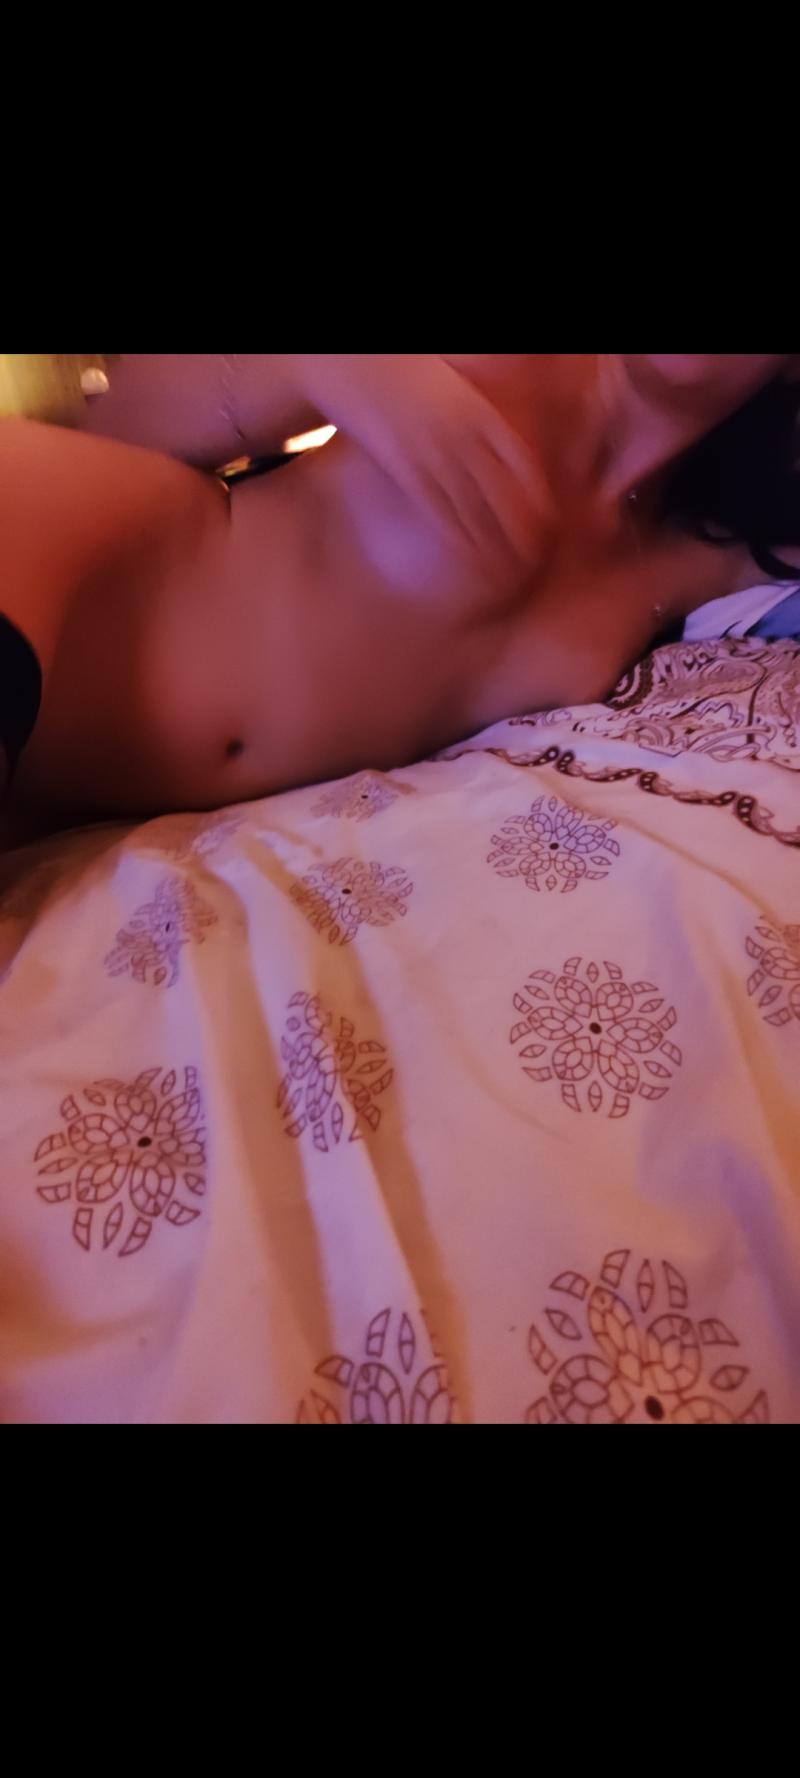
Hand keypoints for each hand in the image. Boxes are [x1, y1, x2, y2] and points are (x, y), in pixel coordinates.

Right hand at [295, 354, 550, 574]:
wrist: (350, 363)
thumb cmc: (397, 372)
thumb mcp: (446, 384)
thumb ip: (468, 411)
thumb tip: (482, 438)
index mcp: (477, 411)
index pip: (519, 461)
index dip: (535, 495)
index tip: (548, 521)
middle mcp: (462, 434)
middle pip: (504, 490)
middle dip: (523, 527)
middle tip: (535, 557)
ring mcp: (435, 453)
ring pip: (475, 507)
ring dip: (495, 543)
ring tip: (509, 571)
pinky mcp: (406, 469)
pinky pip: (439, 510)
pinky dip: (459, 537)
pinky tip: (470, 557)